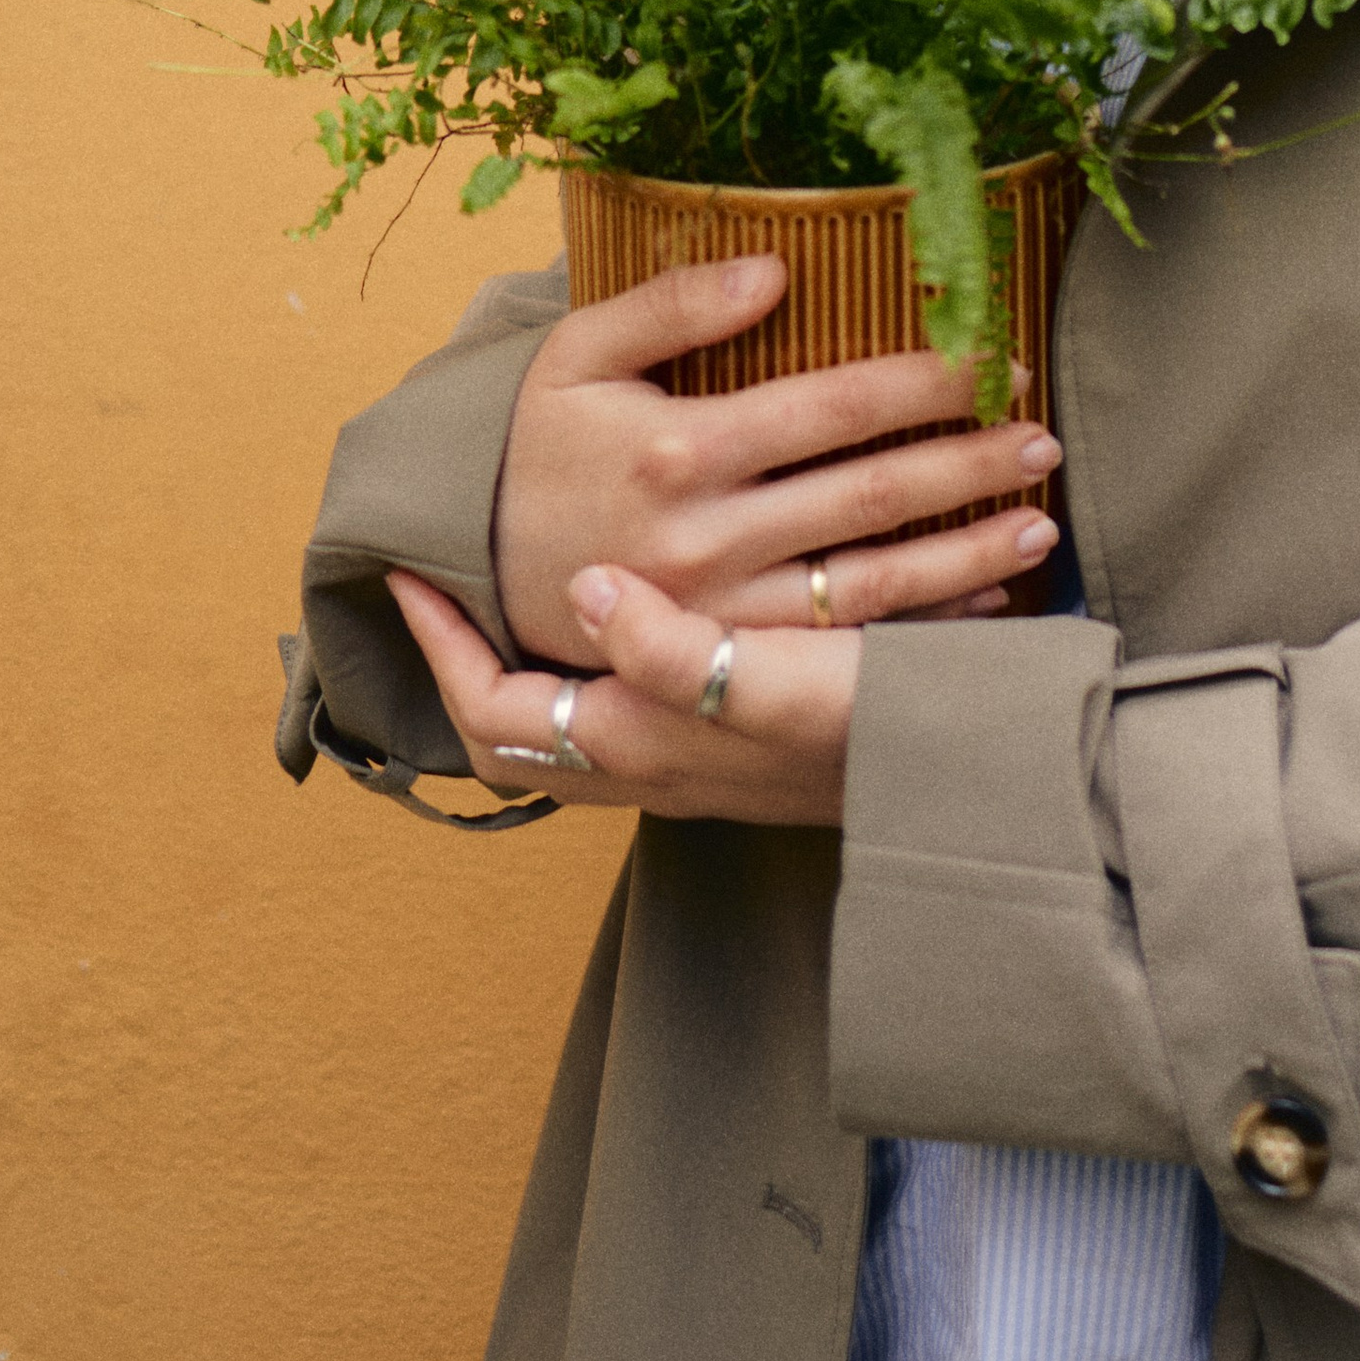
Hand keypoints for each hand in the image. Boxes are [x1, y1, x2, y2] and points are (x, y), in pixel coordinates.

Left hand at [386, 564, 859, 824]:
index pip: (491, 710)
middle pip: (515, 733)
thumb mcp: (767, 683)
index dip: (440, 646)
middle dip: (467, 668)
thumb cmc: (863, 730)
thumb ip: (667, 649)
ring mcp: (688, 762)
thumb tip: (582, 588)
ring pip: (568, 726)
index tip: (406, 575)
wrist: (954, 785)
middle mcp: (649, 762)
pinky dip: (600, 668)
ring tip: (511, 598)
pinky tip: (626, 612)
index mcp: (636, 744)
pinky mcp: (731, 745)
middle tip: (446, 598)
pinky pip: (627, 713)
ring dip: (531, 670)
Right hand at [485, 255, 1061, 667]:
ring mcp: (724, 613)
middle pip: (871, 497)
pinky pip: (841, 652)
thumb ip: (674, 303)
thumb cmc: (537, 444)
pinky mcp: (728, 665)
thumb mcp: (578, 353)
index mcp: (682, 449)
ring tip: (1041, 521)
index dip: (923, 382)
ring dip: (967, 554)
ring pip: (873, 585)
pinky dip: (921, 634)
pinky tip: (985, 607)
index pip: (834, 406)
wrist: (471, 568)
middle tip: (1044, 435)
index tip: (992, 359)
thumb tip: (777, 267)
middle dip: (969, 464)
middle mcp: (710, 538)